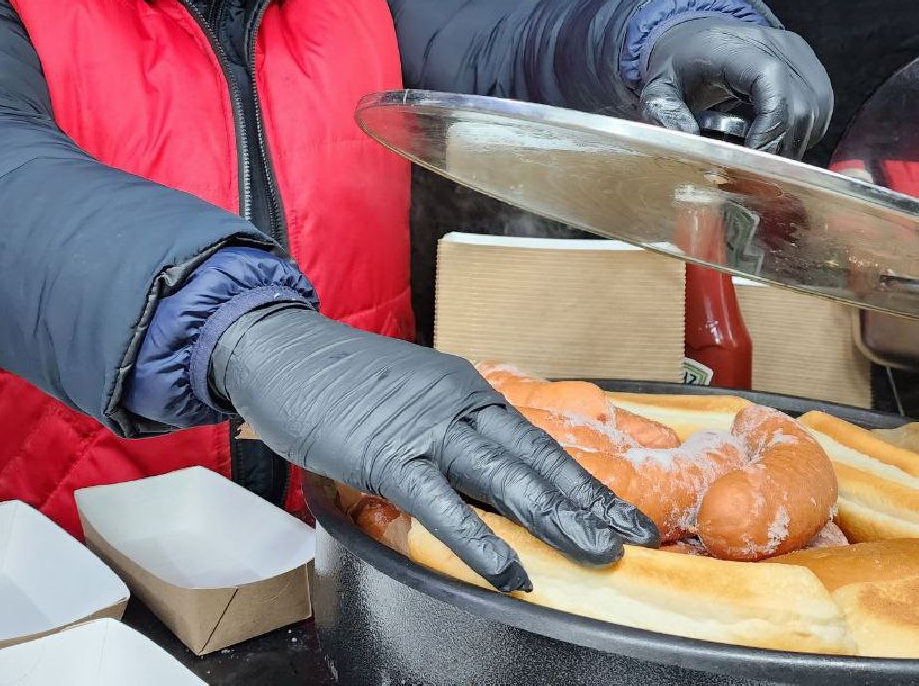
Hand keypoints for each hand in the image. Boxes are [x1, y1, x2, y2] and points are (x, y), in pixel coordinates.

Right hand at [209, 305, 659, 590]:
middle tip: (636, 537)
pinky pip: (443, 503)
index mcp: (468, 391)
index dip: (585, 480)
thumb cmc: (339, 380)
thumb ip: (447, 436)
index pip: (539, 442)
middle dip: (591, 502)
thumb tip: (480, 487)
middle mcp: (460, 404)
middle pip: (538, 459)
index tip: (623, 512)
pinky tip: (509, 569)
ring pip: (506, 476)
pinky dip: (480, 539)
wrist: (282, 349)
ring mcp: (427, 428)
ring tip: (597, 553)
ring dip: (556, 518)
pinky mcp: (389, 454)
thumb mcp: (409, 400)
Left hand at [640, 19, 832, 156]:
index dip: (771, 122)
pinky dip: (805, 132)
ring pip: (816, 109)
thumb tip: (689, 140)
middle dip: (780, 145)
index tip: (754, 156)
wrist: (697, 40)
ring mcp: (796, 52)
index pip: (770, 78)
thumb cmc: (680, 66)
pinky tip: (778, 141)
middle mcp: (772, 43)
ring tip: (764, 159)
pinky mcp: (809, 64)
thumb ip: (664, 113)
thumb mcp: (658, 88)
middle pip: (799, 103)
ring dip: (794, 142)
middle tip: (755, 172)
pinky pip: (821, 106)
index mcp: (732, 46)